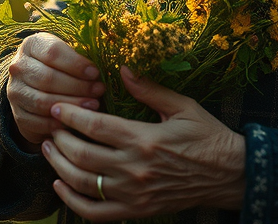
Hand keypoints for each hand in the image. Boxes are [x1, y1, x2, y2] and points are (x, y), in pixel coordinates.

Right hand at [6, 33, 105, 149]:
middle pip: (48, 78)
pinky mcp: (17, 114)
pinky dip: (58, 123)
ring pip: (43, 101)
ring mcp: (15, 91)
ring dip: (71, 105)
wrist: (34, 85)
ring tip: (93, 105)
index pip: (53, 52)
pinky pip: (38, 122)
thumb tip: (109, 67)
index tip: (96, 72)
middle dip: (78, 86)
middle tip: (99, 91)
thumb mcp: (67, 53)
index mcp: (32, 45)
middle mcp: (18, 67)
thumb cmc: (60, 66)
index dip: (76, 64)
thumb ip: (81, 57)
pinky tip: (76, 122)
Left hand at [42, 66, 245, 220]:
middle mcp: (134, 169)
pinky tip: (61, 184)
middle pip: (81, 154)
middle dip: (59, 138)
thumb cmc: (207, 135)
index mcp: (144, 139)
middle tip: (50, 125)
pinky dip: (72, 201)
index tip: (57, 106)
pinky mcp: (137, 211)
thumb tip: (124, 69)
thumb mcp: (182, 105)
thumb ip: (149, 89)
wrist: (229, 174)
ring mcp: (133, 194)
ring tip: (49, 148)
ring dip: (58, 165)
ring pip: (82, 183)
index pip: (95, 126)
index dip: (70, 115)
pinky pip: (95, 213)